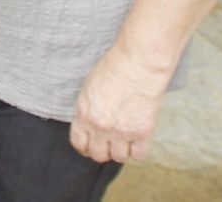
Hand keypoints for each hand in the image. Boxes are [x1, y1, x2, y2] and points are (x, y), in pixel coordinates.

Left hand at [69, 46, 171, 164]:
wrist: (138, 64)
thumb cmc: (114, 69)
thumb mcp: (89, 88)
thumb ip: (87, 109)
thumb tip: (89, 124)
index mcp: (84, 114)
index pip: (79, 144)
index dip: (85, 147)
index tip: (91, 145)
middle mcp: (100, 127)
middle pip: (98, 155)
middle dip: (103, 150)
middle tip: (110, 142)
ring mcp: (121, 132)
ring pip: (119, 158)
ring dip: (122, 150)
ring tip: (126, 138)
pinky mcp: (142, 132)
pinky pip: (139, 156)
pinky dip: (139, 151)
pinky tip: (139, 139)